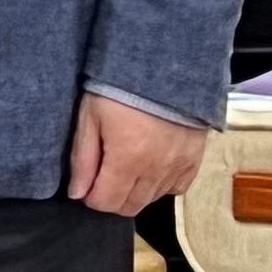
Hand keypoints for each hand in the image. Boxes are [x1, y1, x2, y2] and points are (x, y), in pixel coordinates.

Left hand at [66, 95, 212, 217]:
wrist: (167, 64)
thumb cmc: (121, 87)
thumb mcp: (91, 116)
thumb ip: (83, 158)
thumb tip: (77, 193)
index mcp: (127, 159)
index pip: (105, 202)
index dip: (90, 196)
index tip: (88, 180)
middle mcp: (155, 170)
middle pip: (129, 206)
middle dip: (111, 197)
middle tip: (105, 174)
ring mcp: (178, 166)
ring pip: (151, 199)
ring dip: (134, 191)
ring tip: (127, 166)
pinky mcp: (194, 159)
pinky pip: (177, 188)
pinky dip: (161, 185)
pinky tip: (152, 167)